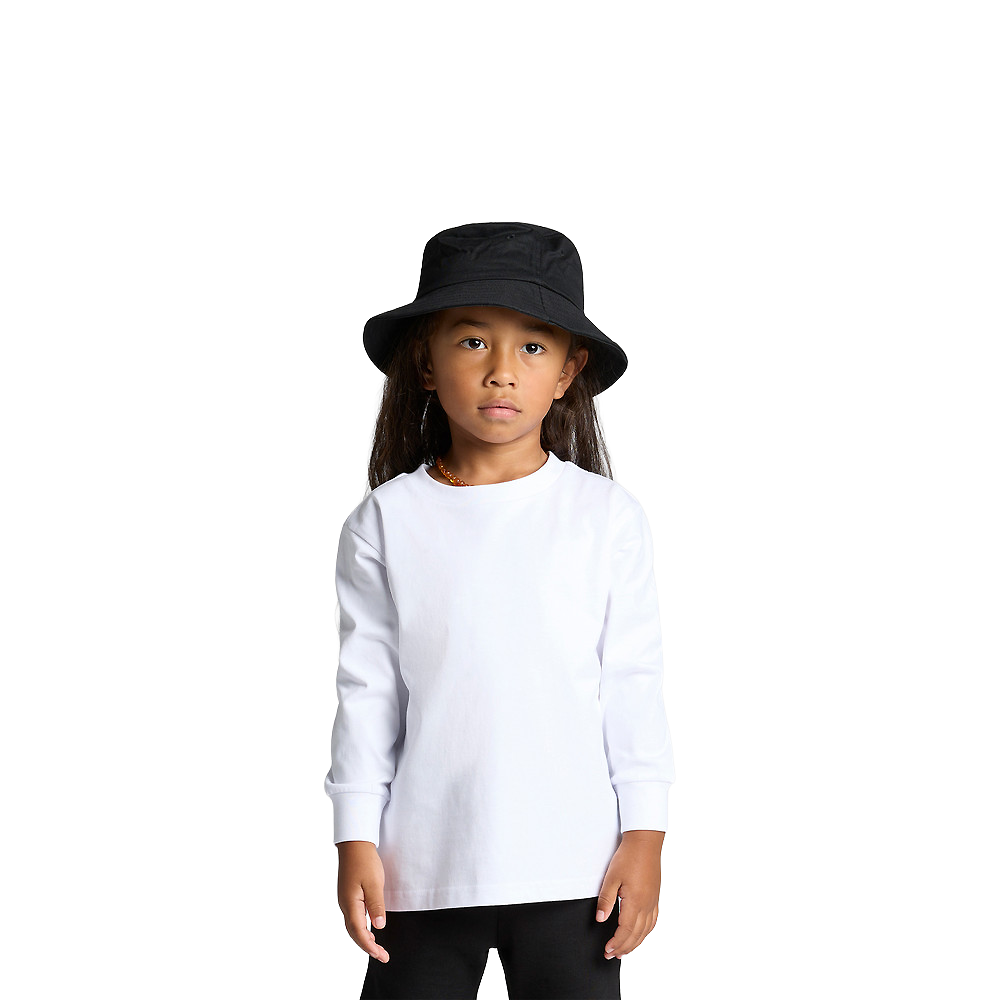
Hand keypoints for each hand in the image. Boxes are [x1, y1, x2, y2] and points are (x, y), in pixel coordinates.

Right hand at [337, 840, 390, 963]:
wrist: (354, 844)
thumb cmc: (364, 861)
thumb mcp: (374, 883)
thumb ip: (376, 905)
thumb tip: (379, 926)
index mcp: (350, 903)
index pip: (359, 932)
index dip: (369, 947)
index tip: (381, 956)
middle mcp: (345, 904)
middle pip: (354, 932)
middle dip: (367, 946)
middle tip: (382, 956)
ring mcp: (345, 900)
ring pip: (353, 926)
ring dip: (363, 938)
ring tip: (377, 947)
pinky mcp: (348, 895)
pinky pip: (353, 917)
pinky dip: (361, 927)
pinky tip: (369, 928)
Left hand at [595, 830, 663, 959]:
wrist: (645, 842)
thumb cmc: (628, 857)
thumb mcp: (612, 877)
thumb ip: (606, 900)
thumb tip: (600, 919)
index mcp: (636, 902)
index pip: (626, 931)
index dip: (616, 943)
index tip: (607, 950)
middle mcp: (647, 905)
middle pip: (636, 935)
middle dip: (624, 948)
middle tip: (611, 955)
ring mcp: (653, 902)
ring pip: (646, 930)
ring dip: (635, 943)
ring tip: (624, 950)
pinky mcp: (655, 897)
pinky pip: (653, 921)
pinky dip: (646, 932)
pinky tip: (640, 934)